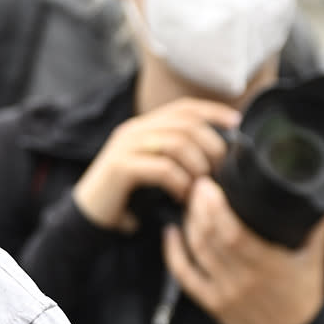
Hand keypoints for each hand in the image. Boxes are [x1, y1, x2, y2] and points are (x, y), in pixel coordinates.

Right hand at [72, 99, 239, 231]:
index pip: (184, 107)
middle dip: (211, 146)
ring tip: (199, 187)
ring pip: (177, 143)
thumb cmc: (126, 196)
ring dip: (197, 166)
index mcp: (142, 126)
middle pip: (186, 124)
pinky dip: (180, 183)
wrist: (87, 216)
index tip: (237, 123)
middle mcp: (133, 130)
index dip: (213, 111)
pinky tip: (181, 196)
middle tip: (218, 171)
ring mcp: (125, 147)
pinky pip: (163, 168)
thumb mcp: (152, 168)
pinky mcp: (121, 167)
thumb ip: (175, 155)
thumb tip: (217, 154)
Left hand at [162, 179, 323, 323]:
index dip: (217, 208)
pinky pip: (185, 276)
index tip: (211, 186)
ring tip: (189, 202)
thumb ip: (317, 233)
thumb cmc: (301, 300)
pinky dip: (173, 253)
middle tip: (197, 185)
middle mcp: (243, 279)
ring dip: (189, 224)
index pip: (235, 234)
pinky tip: (170, 232)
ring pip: (197, 252)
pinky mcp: (211, 303)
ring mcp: (224, 292)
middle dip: (199, 208)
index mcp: (268, 266)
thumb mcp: (313, 264)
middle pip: (211, 238)